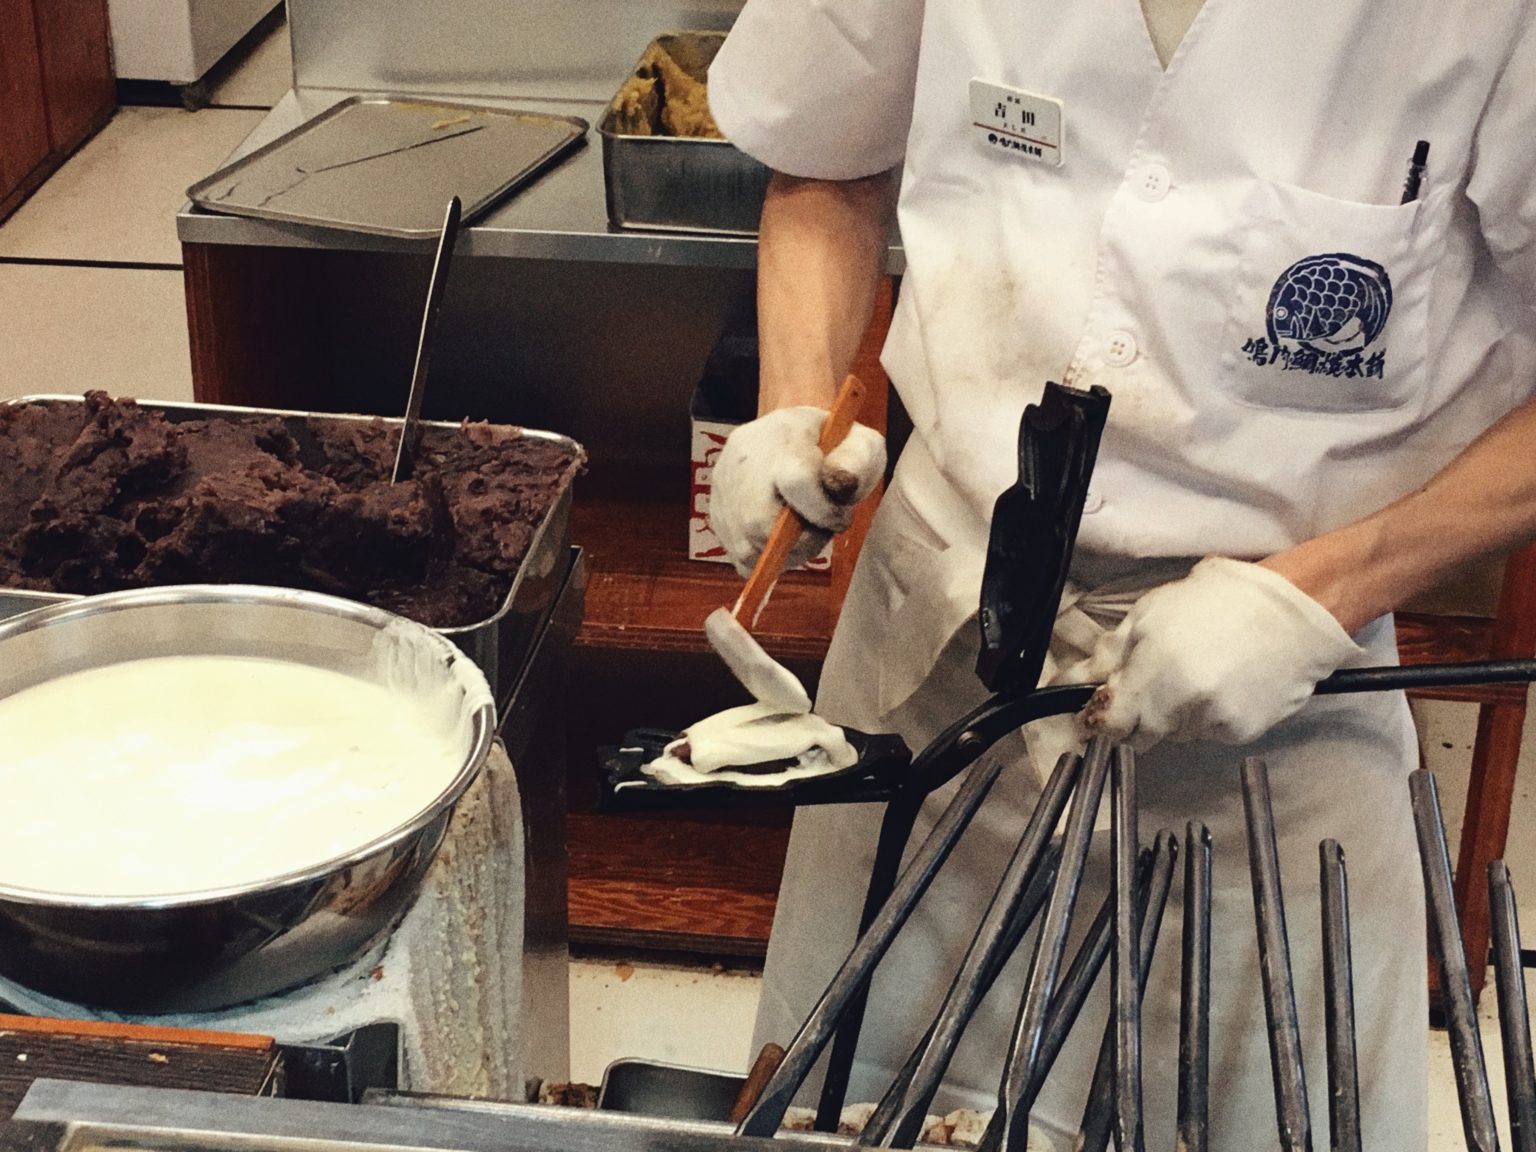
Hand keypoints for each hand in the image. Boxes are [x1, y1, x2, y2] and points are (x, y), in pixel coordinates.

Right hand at [709, 406, 885, 577]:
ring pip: (747, 545)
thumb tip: (840, 485)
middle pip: (760, 522)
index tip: (840, 517)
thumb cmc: (831, 443)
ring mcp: (723, 486)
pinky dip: (765, 558)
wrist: (789, 434)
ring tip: (803, 535)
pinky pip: (738, 555)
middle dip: (800, 542)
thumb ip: (856, 461)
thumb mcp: (858, 441)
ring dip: (784, 554)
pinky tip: (782, 540)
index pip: (797, 481)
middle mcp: (743, 460)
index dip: (824, 512)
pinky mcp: (715, 509)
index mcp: (784, 436)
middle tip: (820, 531)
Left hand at [1074, 557, 1364, 748]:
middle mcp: (1180, 705)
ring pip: (1175, 734)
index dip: (1105, 719)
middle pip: (1141, 735)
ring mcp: (1212, 722)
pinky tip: (1224, 684)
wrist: (1291, 612)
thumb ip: (1110, 654)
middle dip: (1139, 716)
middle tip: (1157, 683)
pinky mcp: (1240, 732)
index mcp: (1151, 673)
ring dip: (1175, 714)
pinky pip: (1208, 733)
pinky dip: (1208, 717)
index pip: (1112, 725)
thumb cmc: (1216, 602)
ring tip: (1200, 673)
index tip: (1104, 711)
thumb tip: (1072, 681)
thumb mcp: (1150, 614)